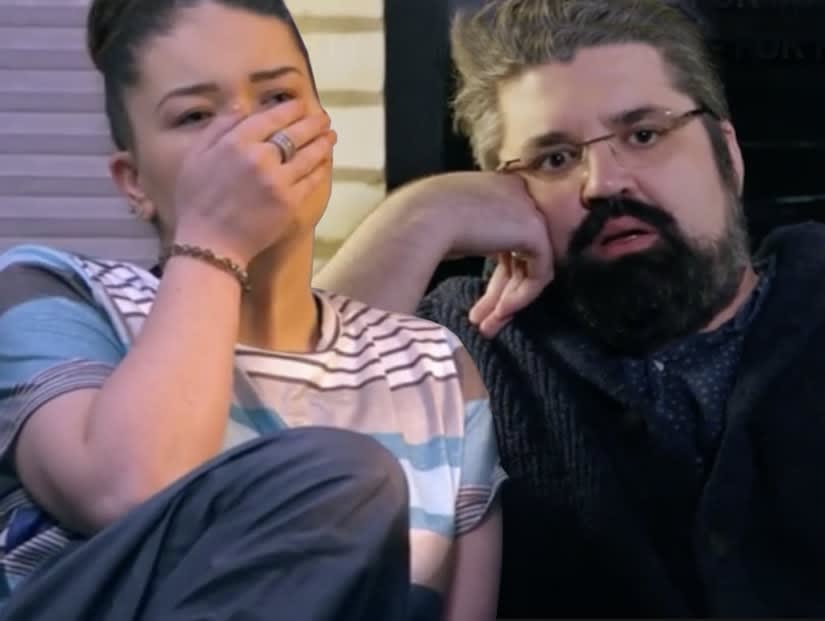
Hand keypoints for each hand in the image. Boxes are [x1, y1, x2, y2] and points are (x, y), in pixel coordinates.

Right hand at [172, 100, 336, 264]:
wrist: (210, 244)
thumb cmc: (197, 201)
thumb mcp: (195, 156)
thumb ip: (218, 128)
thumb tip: (240, 106)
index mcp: (236, 142)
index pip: (271, 117)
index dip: (290, 109)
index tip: (301, 105)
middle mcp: (260, 157)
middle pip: (295, 133)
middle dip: (313, 123)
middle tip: (324, 118)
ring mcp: (278, 180)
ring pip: (308, 155)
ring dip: (323, 142)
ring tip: (331, 136)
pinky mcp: (291, 202)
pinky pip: (311, 180)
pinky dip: (321, 168)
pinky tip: (325, 161)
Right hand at [396, 171, 553, 336]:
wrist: (419, 218)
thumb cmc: (417, 224)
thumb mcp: (446, 227)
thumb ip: (468, 237)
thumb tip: (467, 257)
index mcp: (494, 192)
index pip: (505, 239)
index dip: (493, 277)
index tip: (476, 303)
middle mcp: (515, 196)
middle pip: (517, 256)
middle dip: (500, 293)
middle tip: (483, 321)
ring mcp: (529, 210)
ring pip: (529, 267)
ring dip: (508, 301)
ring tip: (488, 328)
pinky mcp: (535, 230)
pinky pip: (539, 273)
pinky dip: (520, 297)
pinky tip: (499, 313)